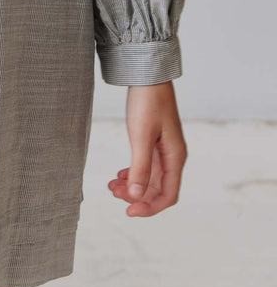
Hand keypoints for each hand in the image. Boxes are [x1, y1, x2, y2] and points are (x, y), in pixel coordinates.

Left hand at [108, 81, 187, 216]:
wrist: (147, 75)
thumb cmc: (147, 102)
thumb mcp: (141, 136)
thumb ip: (140, 168)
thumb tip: (136, 197)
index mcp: (175, 157)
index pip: (168, 195)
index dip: (150, 208)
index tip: (129, 211)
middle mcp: (172, 156)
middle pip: (158, 189)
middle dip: (137, 196)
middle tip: (113, 193)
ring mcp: (164, 149)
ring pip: (150, 178)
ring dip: (133, 185)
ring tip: (111, 185)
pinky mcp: (154, 141)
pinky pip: (146, 166)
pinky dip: (133, 173)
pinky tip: (120, 174)